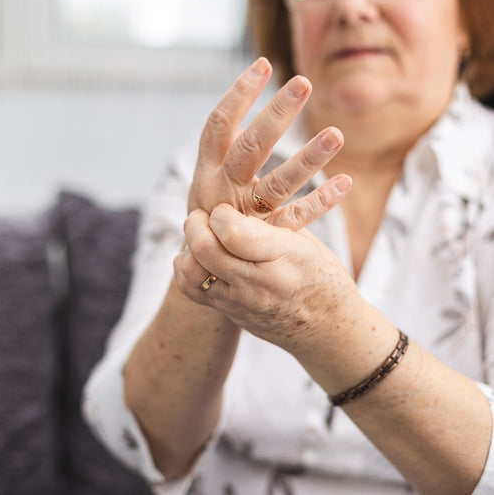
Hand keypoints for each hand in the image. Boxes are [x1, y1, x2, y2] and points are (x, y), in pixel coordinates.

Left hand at [174, 203, 360, 353]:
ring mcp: (239, 302)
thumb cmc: (321, 276)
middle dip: (197, 224)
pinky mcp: (228, 313)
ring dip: (188, 247)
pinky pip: (192, 291)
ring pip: (191, 272)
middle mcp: (257, 284)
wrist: (327, 329)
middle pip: (205, 250)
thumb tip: (242, 185)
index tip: (225, 207)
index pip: (233, 232)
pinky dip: (187, 269)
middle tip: (204, 215)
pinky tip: (199, 256)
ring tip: (201, 234)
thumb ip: (271, 221)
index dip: (220, 213)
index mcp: (284, 258)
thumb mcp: (305, 241)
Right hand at [189, 57, 350, 230]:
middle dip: (276, 114)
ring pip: (277, 184)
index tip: (264, 64)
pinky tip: (345, 182)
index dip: (239, 95)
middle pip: (249, 147)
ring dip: (307, 158)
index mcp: (206, 169)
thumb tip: (245, 103)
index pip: (218, 126)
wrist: (201, 266)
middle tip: (304, 83)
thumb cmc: (210, 212)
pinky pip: (294, 219)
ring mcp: (243, 216)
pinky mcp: (263, 238)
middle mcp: (221, 189)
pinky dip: (320, 202)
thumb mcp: (208, 178)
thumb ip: (226, 148)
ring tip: (336, 135)